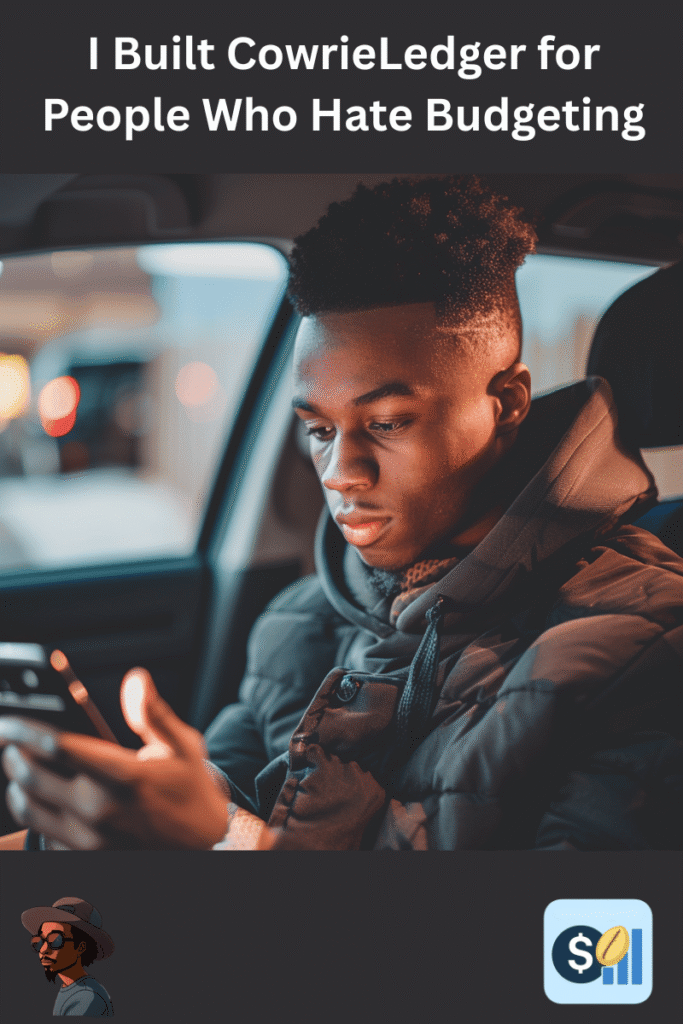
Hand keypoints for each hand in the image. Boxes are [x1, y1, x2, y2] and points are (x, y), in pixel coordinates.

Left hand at [0, 668, 230, 849]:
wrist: (207, 846)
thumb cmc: (191, 791)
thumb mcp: (183, 746)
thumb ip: (153, 712)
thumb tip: (135, 680)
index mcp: (124, 776)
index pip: (58, 747)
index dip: (25, 730)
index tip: (8, 721)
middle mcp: (101, 810)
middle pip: (32, 776)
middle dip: (14, 753)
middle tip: (10, 741)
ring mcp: (91, 840)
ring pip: (29, 809)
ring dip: (17, 785)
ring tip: (19, 768)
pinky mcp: (86, 859)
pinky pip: (44, 836)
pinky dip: (37, 815)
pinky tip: (42, 800)